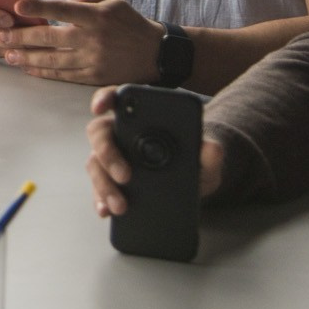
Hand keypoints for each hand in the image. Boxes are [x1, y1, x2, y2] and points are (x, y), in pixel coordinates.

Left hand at [0, 0, 164, 85]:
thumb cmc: (129, 22)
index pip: (62, 10)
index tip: (17, 7)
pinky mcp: (93, 77)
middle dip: (22, 37)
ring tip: (7, 53)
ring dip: (27, 57)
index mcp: (96, 17)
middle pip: (51, 38)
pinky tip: (28, 67)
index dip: (38, 8)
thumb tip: (60, 3)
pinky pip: (63, 75)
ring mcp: (92, 60)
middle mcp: (93, 39)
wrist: (156, 53)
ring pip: (53, 60)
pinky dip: (43, 71)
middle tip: (0, 36)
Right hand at [85, 86, 224, 216]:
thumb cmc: (195, 163)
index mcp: (140, 119)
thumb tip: (212, 147)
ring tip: (121, 205)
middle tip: (125, 175)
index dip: (104, 99)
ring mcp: (113, 158)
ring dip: (105, 184)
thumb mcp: (207, 160)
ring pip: (96, 163)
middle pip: (99, 134)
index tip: (100, 108)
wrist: (194, 186)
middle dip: (108, 154)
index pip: (116, 98)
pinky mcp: (111, 181)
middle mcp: (121, 135)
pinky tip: (107, 210)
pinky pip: (99, 188)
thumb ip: (210, 154)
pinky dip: (101, 199)